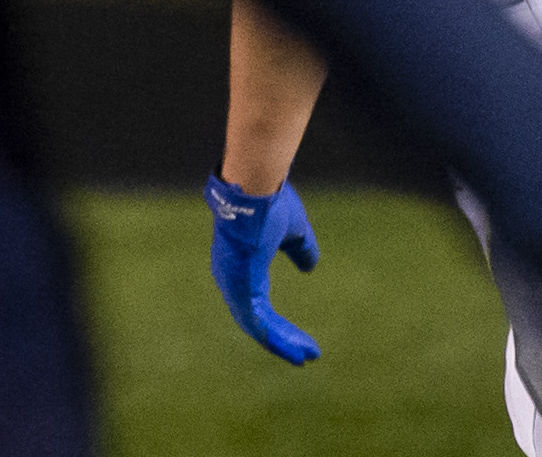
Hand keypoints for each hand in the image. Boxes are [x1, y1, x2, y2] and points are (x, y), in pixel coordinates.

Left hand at [205, 173, 322, 363]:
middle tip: (305, 354)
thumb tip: (309, 266)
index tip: (302, 337)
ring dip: (282, 342)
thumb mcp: (294, 229)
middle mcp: (231, 278)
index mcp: (241, 264)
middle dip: (283, 337)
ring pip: (257, 325)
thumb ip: (301, 249)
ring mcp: (232, 283)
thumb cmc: (270, 201)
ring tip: (306, 355)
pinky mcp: (238, 287)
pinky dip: (276, 338)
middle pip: (257, 319)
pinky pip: (256, 322)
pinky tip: (297, 349)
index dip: (279, 322)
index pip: (258, 302)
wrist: (255, 186)